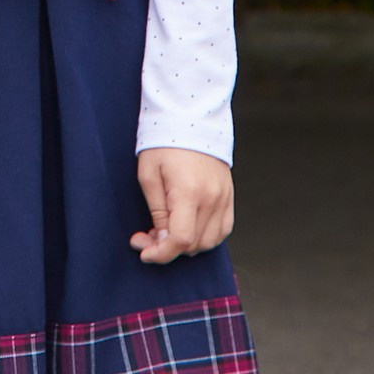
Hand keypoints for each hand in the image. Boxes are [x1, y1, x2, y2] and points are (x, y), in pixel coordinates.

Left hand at [131, 147, 234, 264]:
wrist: (191, 119)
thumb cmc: (165, 143)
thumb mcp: (148, 175)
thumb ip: (156, 211)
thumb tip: (162, 239)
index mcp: (189, 192)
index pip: (180, 239)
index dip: (161, 254)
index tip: (144, 252)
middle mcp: (211, 198)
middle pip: (194, 245)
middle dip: (167, 249)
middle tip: (147, 236)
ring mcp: (224, 198)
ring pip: (209, 242)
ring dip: (186, 245)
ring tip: (166, 230)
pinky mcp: (229, 197)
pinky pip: (222, 230)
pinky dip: (204, 237)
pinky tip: (187, 228)